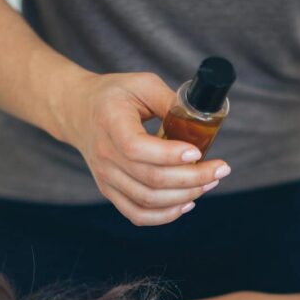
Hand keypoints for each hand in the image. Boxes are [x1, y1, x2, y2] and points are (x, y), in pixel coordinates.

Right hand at [65, 71, 230, 224]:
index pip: (137, 148)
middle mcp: (104, 154)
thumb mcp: (142, 84)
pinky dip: (165, 215)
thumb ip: (170, 101)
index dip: (170, 155)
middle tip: (220, 169)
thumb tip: (202, 122)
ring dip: (185, 196)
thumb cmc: (115, 95)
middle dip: (192, 178)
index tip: (197, 152)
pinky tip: (187, 203)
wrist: (78, 112)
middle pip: (150, 179)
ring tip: (209, 182)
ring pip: (148, 200)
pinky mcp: (110, 191)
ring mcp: (105, 177)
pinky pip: (138, 214)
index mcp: (110, 121)